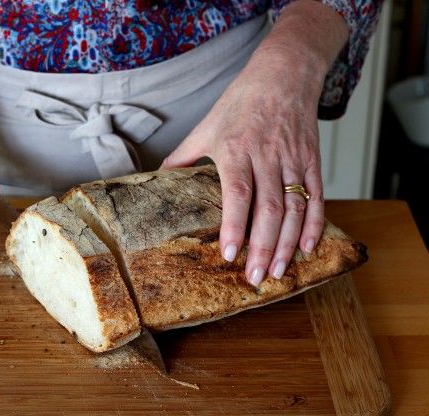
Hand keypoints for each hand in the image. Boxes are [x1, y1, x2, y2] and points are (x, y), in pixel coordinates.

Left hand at [161, 0, 347, 285]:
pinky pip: (317, 196)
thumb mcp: (205, 127)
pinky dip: (315, 224)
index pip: (238, 194)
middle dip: (263, 248)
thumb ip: (182, 157)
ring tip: (280, 271)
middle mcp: (267, 158)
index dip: (235, 226)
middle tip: (257, 278)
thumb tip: (159, 180)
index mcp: (236, 151)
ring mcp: (292, 161)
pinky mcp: (311, 161)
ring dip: (288, 243)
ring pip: (295, 208)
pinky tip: (308, 247)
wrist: (283, 76)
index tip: (229, 255)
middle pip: (269, 210)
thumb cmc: (239, 103)